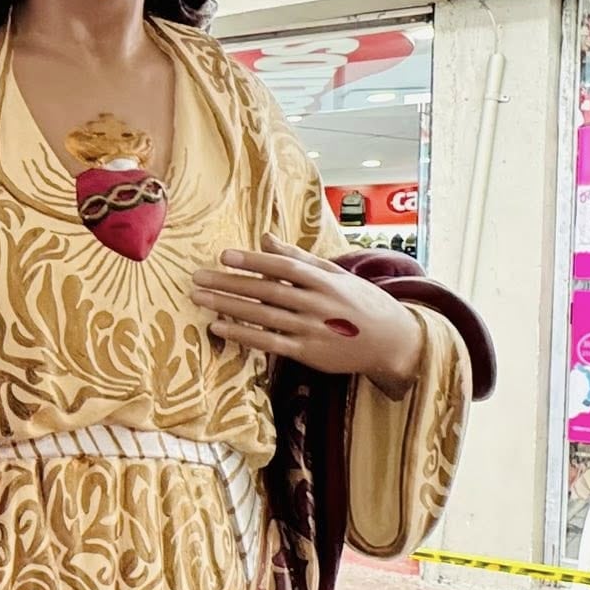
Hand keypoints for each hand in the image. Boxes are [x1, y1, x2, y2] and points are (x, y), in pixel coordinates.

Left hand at [190, 236, 424, 391]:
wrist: (393, 341)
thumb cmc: (360, 302)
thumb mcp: (335, 274)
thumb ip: (298, 257)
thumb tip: (264, 236)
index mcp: (324, 280)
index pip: (282, 267)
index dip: (252, 261)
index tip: (223, 255)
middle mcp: (317, 304)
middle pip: (266, 291)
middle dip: (229, 284)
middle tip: (196, 278)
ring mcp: (312, 329)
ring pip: (263, 316)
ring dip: (228, 307)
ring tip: (199, 299)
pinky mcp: (308, 353)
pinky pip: (269, 343)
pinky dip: (243, 335)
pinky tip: (218, 328)